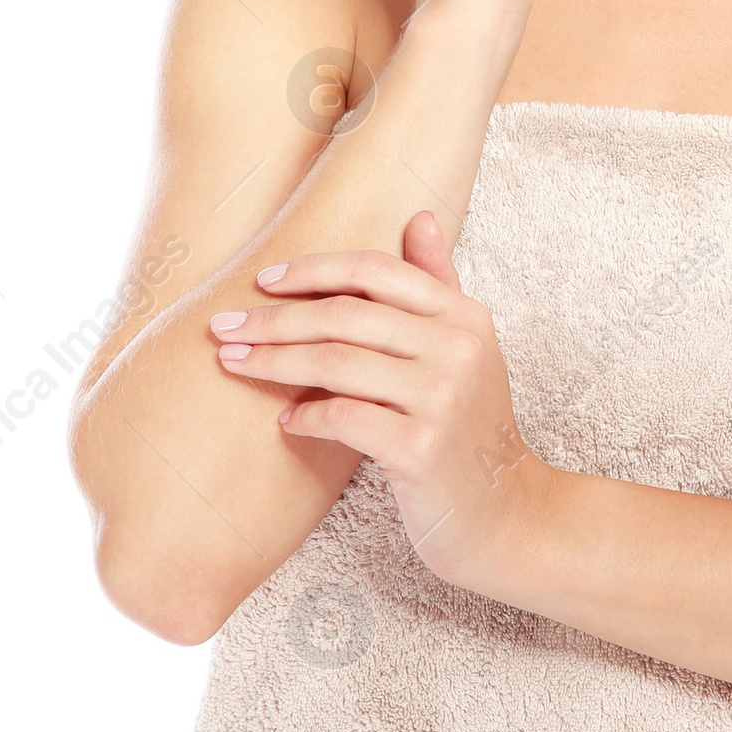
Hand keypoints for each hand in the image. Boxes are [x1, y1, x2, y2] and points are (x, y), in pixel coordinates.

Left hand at [210, 211, 554, 593]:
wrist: (509, 515)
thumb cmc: (471, 428)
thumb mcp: (467, 348)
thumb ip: (439, 283)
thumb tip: (420, 215)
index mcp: (464, 316)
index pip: (376, 271)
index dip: (313, 270)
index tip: (262, 281)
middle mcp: (457, 348)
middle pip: (346, 315)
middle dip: (275, 318)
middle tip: (223, 326)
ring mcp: (441, 398)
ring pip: (335, 363)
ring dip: (274, 360)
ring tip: (234, 363)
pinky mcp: (421, 449)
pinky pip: (343, 418)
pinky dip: (306, 415)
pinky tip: (286, 419)